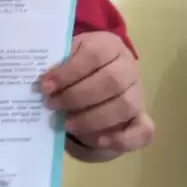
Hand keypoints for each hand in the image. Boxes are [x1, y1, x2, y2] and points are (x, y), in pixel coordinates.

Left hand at [39, 31, 153, 159]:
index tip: (45, 86)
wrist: (101, 74)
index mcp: (109, 46)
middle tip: (52, 105)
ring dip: (92, 118)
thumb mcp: (67, 56)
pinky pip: (142, 131)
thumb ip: (57, 66)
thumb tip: (43, 86)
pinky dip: (122, 139)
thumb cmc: (78, 65)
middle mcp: (129, 67)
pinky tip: (98, 141)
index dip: (69, 72)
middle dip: (77, 97)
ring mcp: (137, 93)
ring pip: (124, 106)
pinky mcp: (141, 117)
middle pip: (111, 81)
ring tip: (66, 124)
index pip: (93, 55)